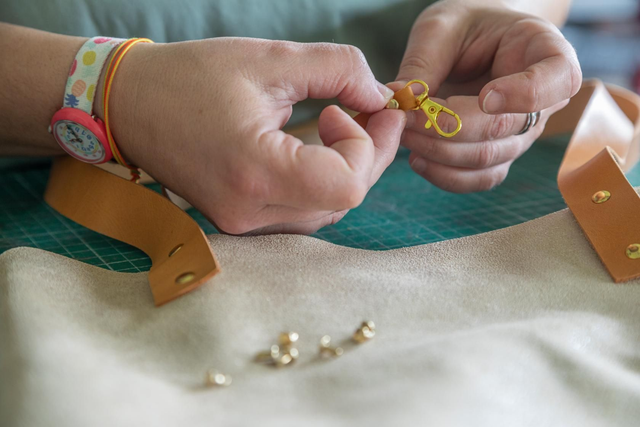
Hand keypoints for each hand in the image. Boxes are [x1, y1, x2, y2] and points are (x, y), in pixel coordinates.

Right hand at [98, 38, 404, 234]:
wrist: (128, 104)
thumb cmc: (191, 77)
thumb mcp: (271, 58)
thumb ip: (340, 69)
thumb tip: (382, 94)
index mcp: (256, 171)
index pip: (347, 186)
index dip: (366, 146)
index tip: (347, 109)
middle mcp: (250, 211)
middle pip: (343, 201)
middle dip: (370, 155)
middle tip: (374, 110)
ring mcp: (243, 223)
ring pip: (326, 210)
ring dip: (347, 169)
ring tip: (343, 124)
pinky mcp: (240, 221)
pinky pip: (301, 211)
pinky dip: (320, 181)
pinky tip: (317, 147)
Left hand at [395, 0, 580, 192]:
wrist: (472, 43)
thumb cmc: (464, 27)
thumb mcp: (441, 27)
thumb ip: (425, 60)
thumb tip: (401, 97)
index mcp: (547, 54)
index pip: (559, 81)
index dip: (524, 94)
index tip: (484, 96)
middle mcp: (544, 101)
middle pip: (506, 128)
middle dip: (450, 126)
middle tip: (407, 116)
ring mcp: (522, 134)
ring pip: (488, 159)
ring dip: (439, 151)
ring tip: (403, 132)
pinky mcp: (499, 156)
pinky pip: (478, 179)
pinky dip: (444, 175)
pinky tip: (417, 158)